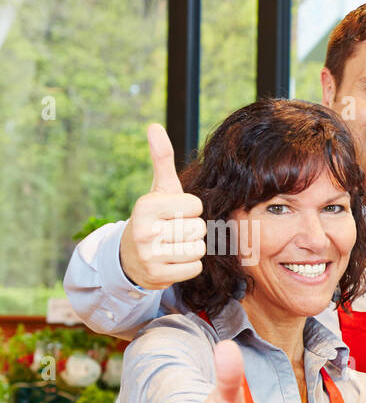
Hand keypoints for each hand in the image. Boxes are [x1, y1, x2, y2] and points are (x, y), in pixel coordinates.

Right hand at [120, 124, 205, 288]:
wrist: (129, 256)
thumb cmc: (153, 218)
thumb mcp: (157, 189)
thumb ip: (161, 160)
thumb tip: (154, 126)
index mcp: (146, 206)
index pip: (195, 206)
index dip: (190, 209)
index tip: (174, 212)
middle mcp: (145, 230)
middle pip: (198, 228)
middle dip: (191, 229)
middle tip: (172, 231)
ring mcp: (150, 255)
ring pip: (198, 248)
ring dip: (191, 247)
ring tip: (173, 244)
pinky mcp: (158, 276)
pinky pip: (195, 267)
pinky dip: (189, 265)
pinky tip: (173, 260)